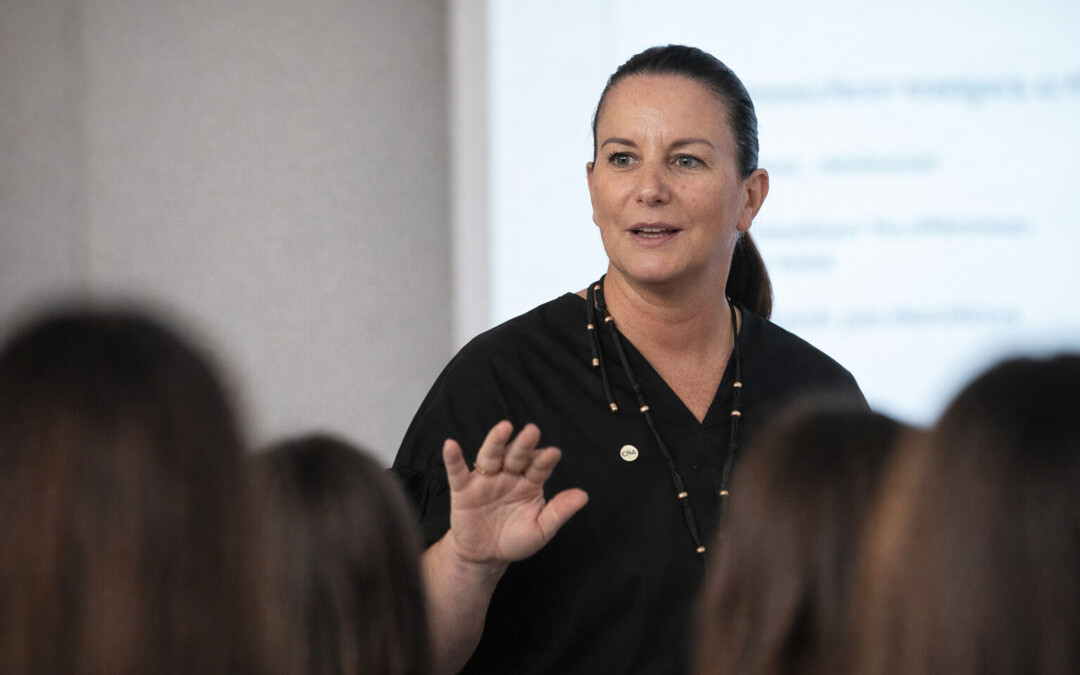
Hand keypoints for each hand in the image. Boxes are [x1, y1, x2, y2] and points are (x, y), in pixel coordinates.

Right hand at [442, 421, 587, 566]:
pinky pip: (457, 472)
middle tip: (532, 431)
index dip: (545, 460)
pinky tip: (450, 445)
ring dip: (496, 442)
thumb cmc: (514, 539)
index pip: (539, 467)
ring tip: (503, 428)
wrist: (484, 556)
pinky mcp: (464, 489)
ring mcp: (486, 480)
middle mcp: (508, 475)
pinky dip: (453, 458)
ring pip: (491, 456)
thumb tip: (583, 496)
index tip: (553, 453)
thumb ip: (559, 512)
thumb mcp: (540, 530)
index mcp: (530, 482)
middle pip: (516, 455)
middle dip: (524, 444)